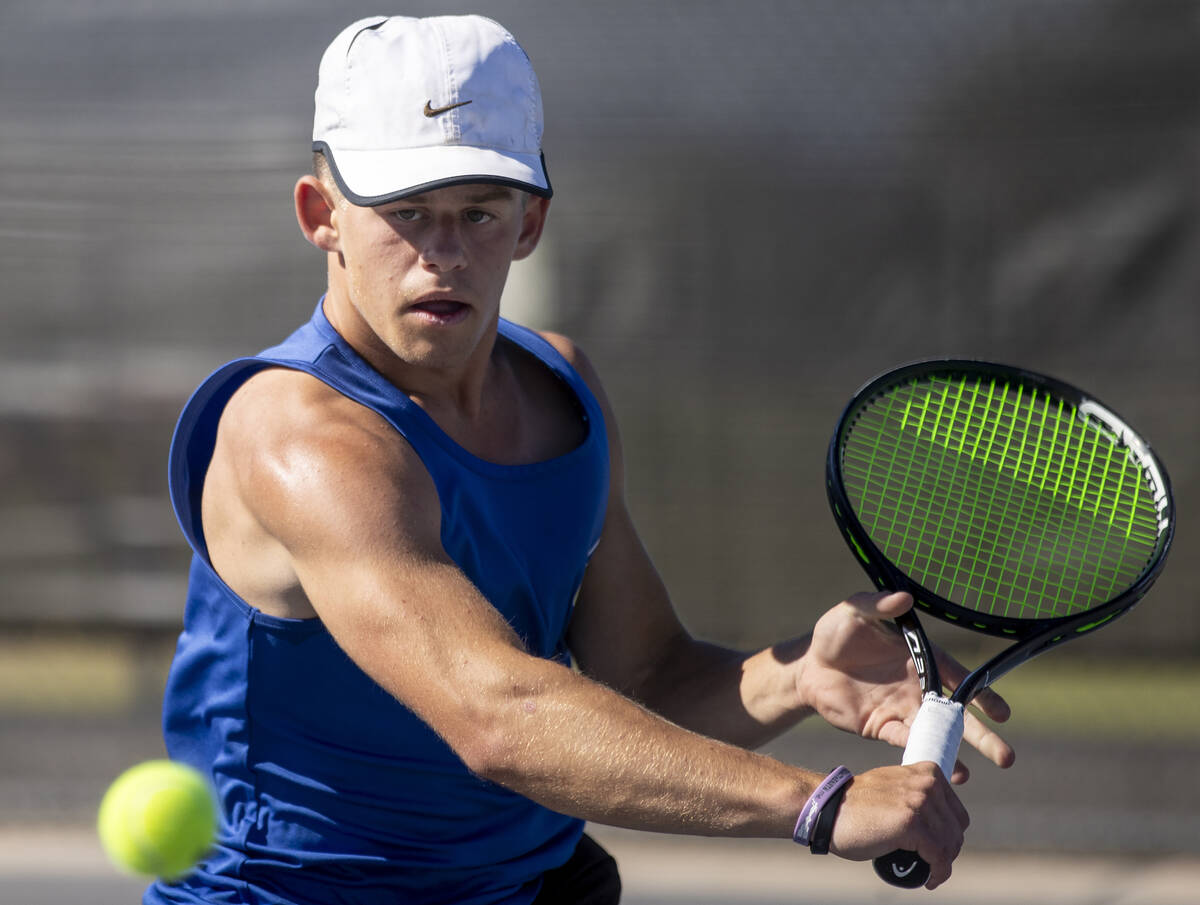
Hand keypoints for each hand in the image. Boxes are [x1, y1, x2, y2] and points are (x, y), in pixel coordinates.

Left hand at [796, 591, 1014, 781]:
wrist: (807, 665)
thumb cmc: (835, 632)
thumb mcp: (854, 612)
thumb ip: (878, 605)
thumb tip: (903, 598)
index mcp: (920, 657)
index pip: (958, 677)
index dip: (982, 695)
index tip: (1002, 714)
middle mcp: (918, 687)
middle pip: (956, 714)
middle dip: (981, 736)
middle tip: (1007, 758)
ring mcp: (902, 709)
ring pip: (935, 735)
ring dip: (954, 754)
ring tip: (967, 779)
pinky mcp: (881, 727)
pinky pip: (905, 744)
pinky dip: (919, 756)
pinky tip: (934, 772)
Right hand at [830, 762, 968, 889]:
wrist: (827, 808)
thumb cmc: (857, 805)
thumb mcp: (895, 788)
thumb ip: (917, 796)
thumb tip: (939, 823)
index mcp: (927, 771)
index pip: (957, 813)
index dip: (949, 836)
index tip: (938, 850)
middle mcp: (927, 783)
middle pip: (956, 830)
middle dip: (947, 851)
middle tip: (932, 864)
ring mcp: (919, 803)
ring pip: (949, 845)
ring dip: (942, 865)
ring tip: (929, 873)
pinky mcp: (912, 824)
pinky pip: (938, 857)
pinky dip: (938, 873)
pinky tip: (929, 880)